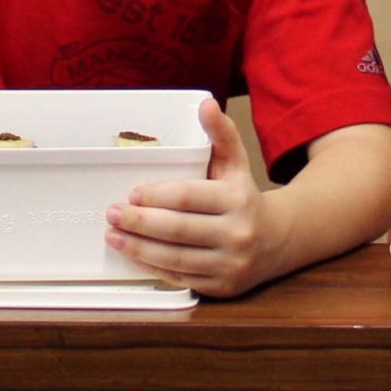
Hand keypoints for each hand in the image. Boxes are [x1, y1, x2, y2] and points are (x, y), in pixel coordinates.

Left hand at [106, 98, 274, 297]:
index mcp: (239, 199)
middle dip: (139, 222)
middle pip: (178, 229)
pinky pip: (180, 277)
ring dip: (138, 247)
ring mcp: (230, 263)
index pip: (189, 197)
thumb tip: (205, 103)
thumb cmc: (244, 196)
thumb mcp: (237, 163)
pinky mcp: (222, 286)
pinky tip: (134, 254)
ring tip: (113, 235)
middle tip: (112, 213)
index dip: (156, 197)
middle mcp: (237, 233)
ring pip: (175, 257)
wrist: (277, 240)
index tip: (131, 195)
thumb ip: (220, 133)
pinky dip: (153, 266)